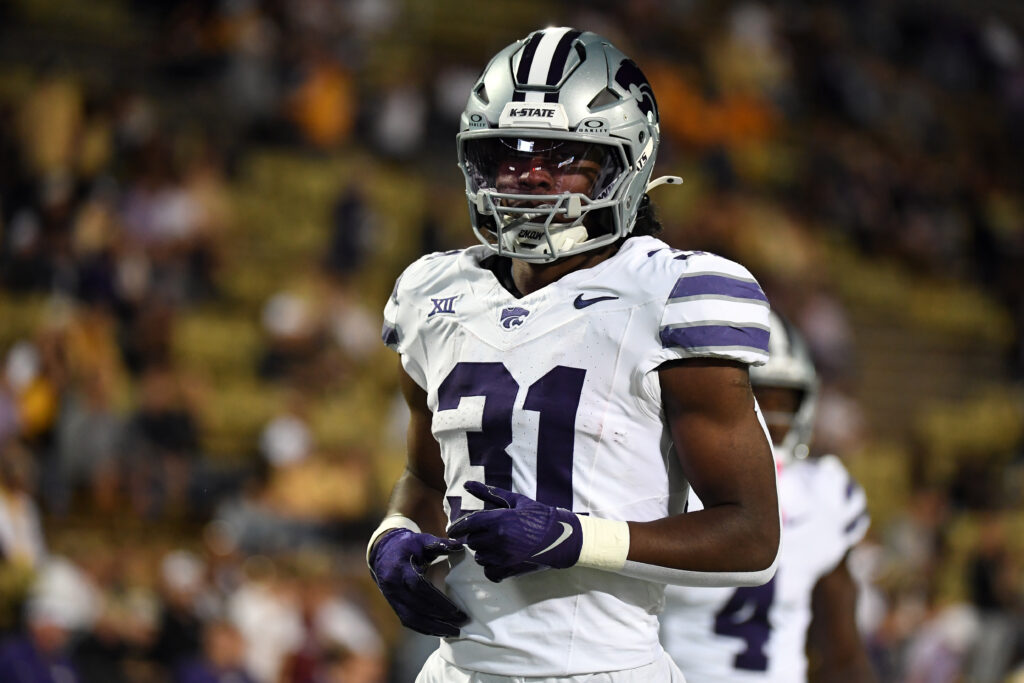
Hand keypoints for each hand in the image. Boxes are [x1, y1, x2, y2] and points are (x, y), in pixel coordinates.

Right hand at [368, 528, 467, 636]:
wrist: (383, 551)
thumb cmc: (408, 545)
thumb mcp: (422, 540)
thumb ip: (440, 544)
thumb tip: (460, 546)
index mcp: (400, 568)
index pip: (420, 588)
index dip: (438, 600)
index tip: (456, 610)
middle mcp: (393, 585)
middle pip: (417, 607)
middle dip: (440, 618)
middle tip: (462, 622)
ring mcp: (391, 597)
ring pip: (411, 619)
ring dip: (433, 628)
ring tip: (454, 632)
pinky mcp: (393, 604)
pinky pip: (408, 621)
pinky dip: (424, 628)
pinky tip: (440, 631)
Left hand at [448, 481, 581, 581]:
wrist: (561, 537)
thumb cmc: (539, 515)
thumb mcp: (515, 501)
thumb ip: (489, 493)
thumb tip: (467, 484)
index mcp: (498, 520)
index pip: (467, 525)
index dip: (457, 528)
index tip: (452, 530)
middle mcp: (498, 539)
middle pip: (473, 542)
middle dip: (477, 537)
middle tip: (488, 533)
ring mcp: (503, 556)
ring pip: (479, 557)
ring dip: (484, 551)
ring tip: (497, 545)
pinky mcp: (510, 569)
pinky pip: (489, 572)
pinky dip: (491, 567)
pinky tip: (499, 560)